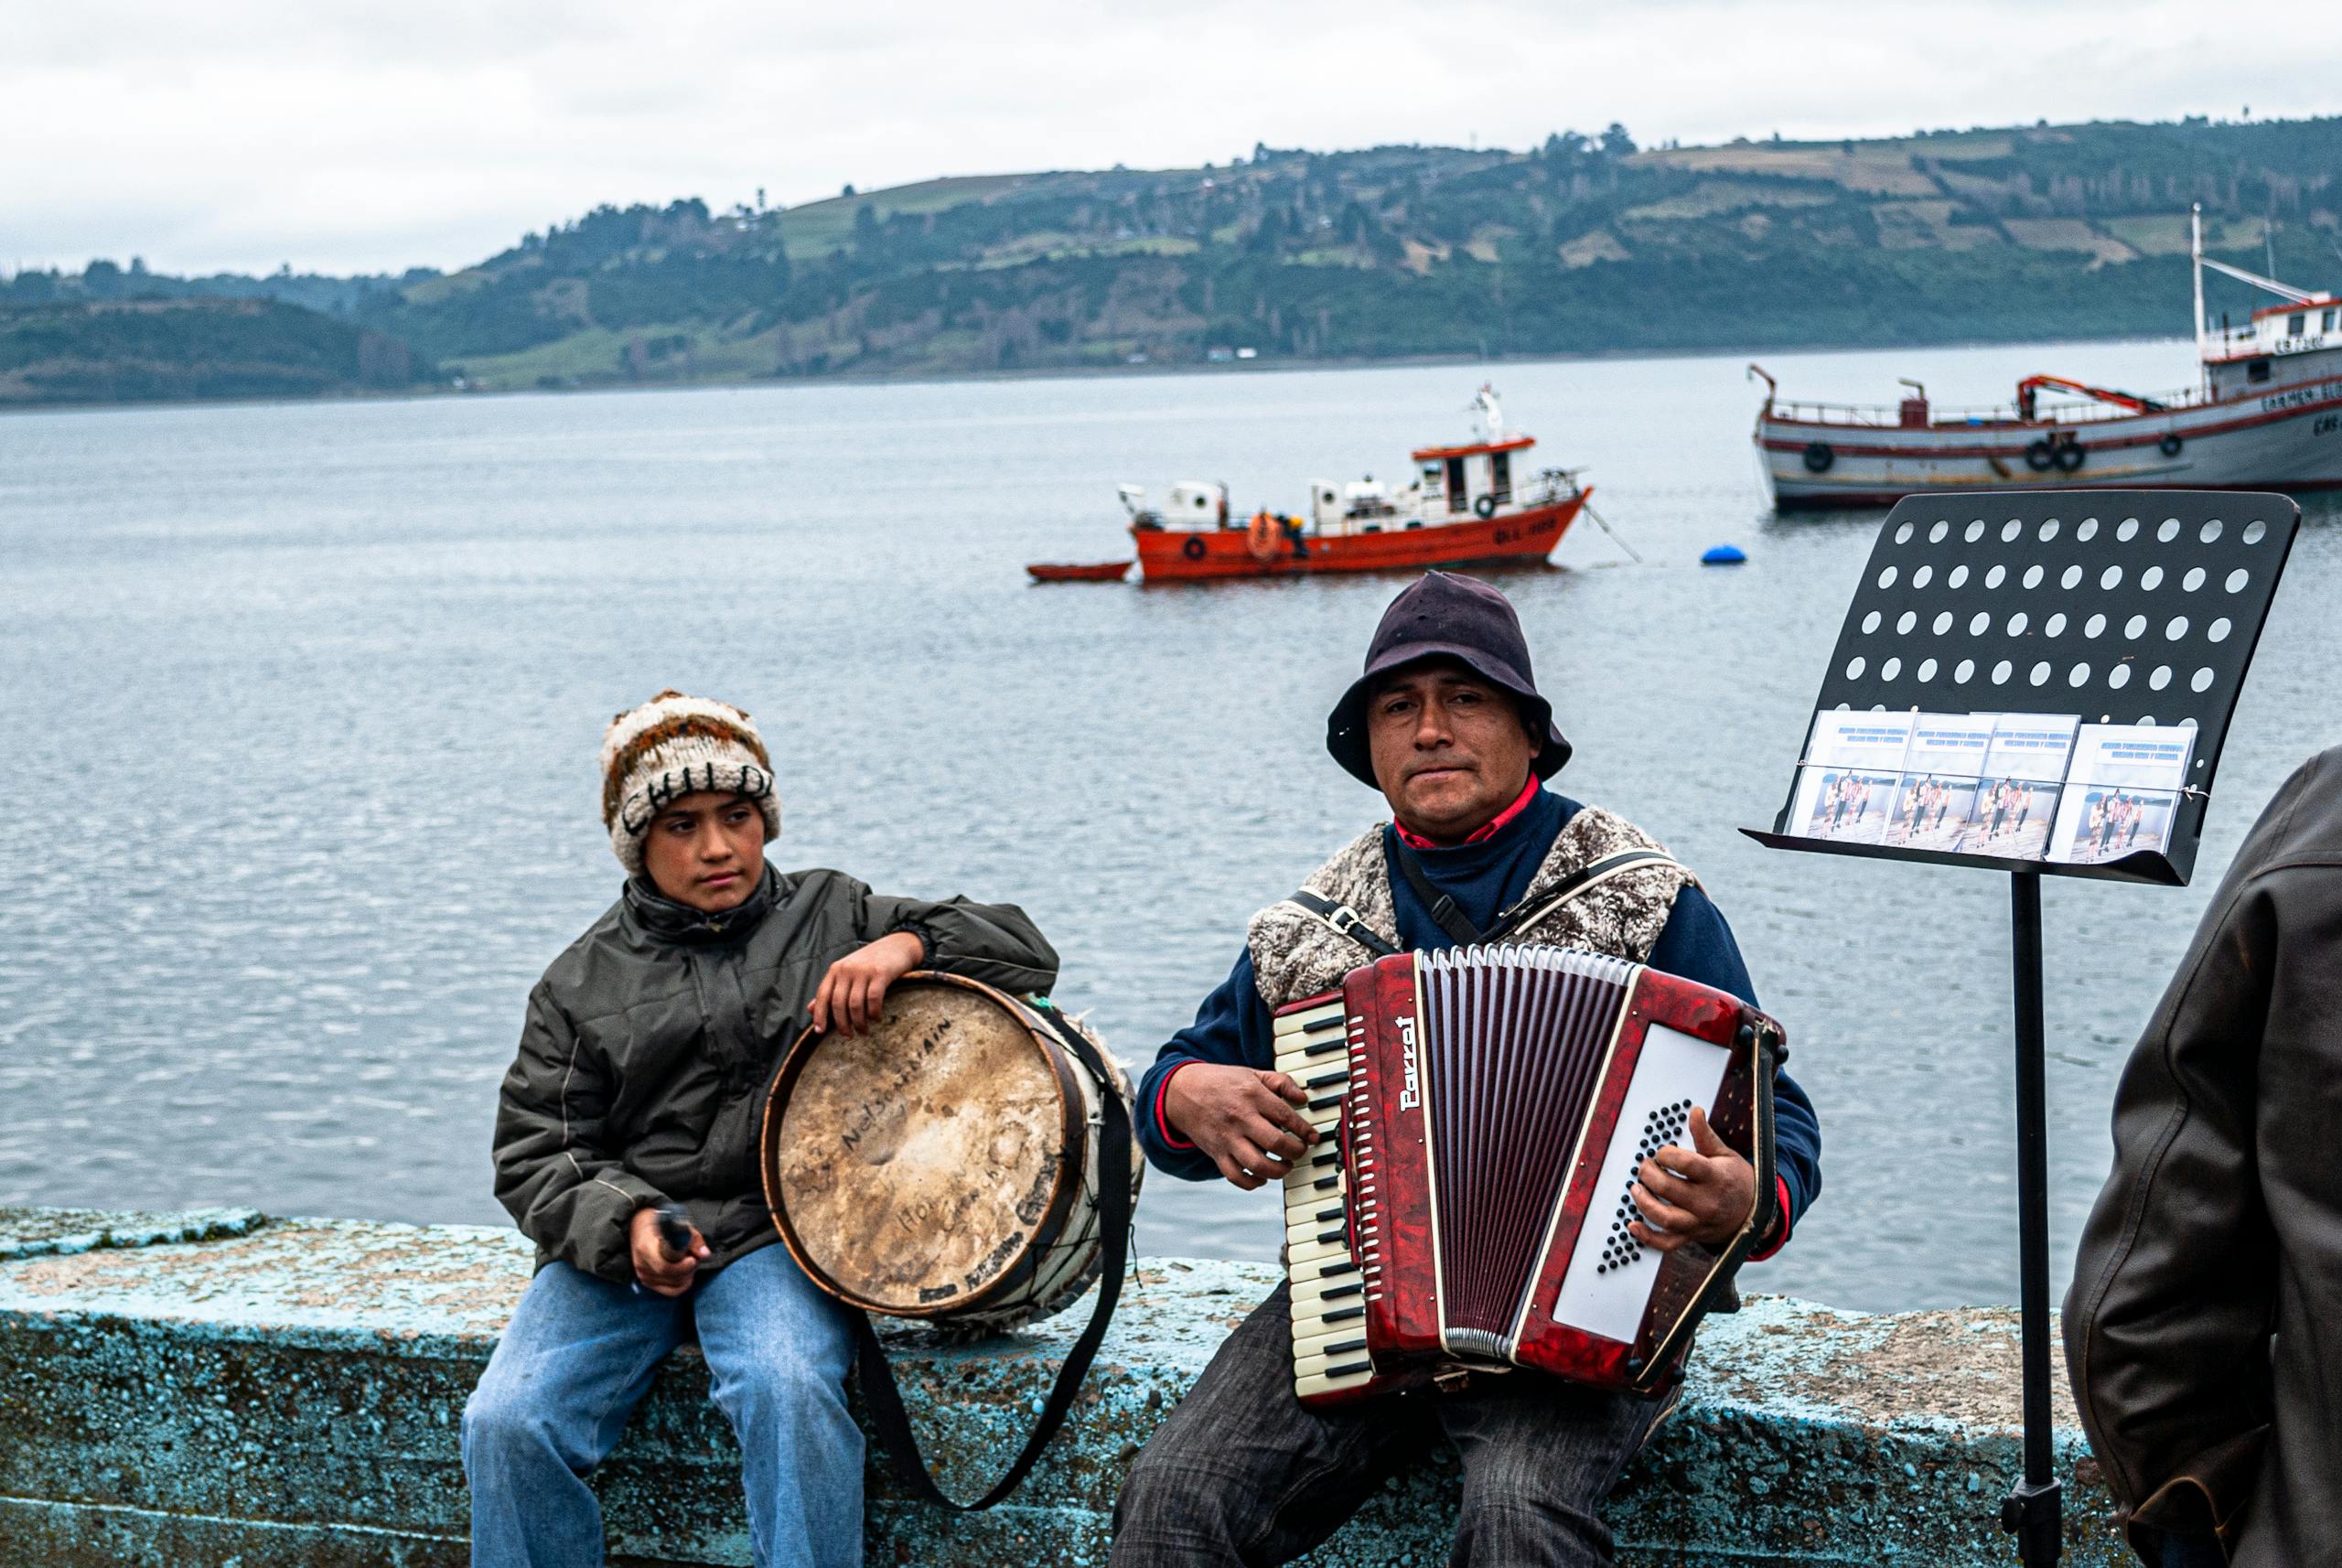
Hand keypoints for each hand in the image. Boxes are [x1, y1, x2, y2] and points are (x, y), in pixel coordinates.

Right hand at [630, 1205, 710, 1295]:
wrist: (640, 1224)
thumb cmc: (660, 1222)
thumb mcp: (678, 1223)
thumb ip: (693, 1239)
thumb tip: (704, 1254)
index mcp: (645, 1247)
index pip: (665, 1267)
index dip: (682, 1267)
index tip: (693, 1258)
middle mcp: (641, 1264)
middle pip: (671, 1278)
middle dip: (689, 1269)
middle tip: (696, 1256)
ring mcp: (643, 1275)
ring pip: (673, 1286)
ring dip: (687, 1276)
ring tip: (690, 1261)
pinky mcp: (647, 1281)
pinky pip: (670, 1291)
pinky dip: (682, 1284)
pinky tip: (687, 1273)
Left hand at [811, 931, 924, 1036]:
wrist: (898, 945)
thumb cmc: (871, 962)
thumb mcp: (847, 972)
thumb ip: (830, 989)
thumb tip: (810, 1009)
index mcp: (836, 969)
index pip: (822, 995)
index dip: (819, 1015)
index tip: (820, 1032)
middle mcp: (847, 969)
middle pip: (838, 1003)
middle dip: (841, 1024)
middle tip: (848, 1036)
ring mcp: (863, 970)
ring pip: (855, 1004)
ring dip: (859, 1022)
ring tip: (864, 1031)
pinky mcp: (880, 973)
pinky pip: (873, 999)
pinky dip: (873, 1013)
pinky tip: (876, 1018)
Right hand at [1163, 1063, 1316, 1190]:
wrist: (1182, 1092)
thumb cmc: (1222, 1082)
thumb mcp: (1252, 1074)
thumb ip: (1281, 1082)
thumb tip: (1303, 1100)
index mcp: (1251, 1095)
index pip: (1286, 1116)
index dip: (1305, 1129)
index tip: (1313, 1137)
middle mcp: (1240, 1118)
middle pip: (1276, 1142)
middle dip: (1296, 1151)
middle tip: (1300, 1151)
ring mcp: (1227, 1138)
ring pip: (1258, 1164)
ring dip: (1279, 1170)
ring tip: (1285, 1165)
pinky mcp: (1216, 1153)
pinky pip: (1236, 1177)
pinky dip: (1253, 1182)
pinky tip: (1262, 1177)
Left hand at [1629, 1108, 1756, 1252]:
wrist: (1755, 1214)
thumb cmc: (1736, 1181)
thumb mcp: (1725, 1155)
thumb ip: (1705, 1135)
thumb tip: (1694, 1111)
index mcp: (1715, 1177)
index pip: (1686, 1164)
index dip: (1667, 1154)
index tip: (1662, 1152)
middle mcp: (1706, 1202)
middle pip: (1669, 1189)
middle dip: (1649, 1174)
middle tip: (1644, 1166)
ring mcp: (1698, 1222)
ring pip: (1665, 1218)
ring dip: (1644, 1203)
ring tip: (1636, 1188)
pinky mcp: (1691, 1236)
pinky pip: (1667, 1243)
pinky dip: (1648, 1237)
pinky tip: (1633, 1225)